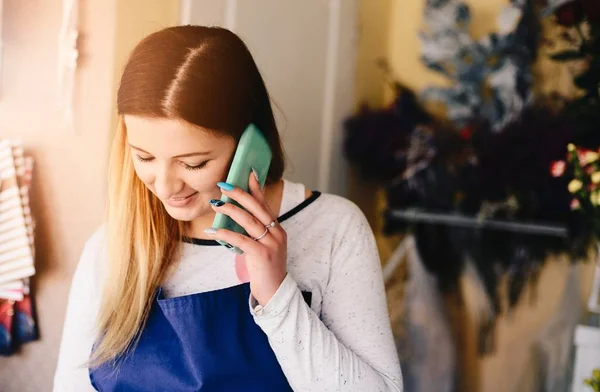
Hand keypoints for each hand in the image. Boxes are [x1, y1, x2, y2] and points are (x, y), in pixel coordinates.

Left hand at [204, 172, 286, 305]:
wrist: (275, 292)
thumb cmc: (265, 270)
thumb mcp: (262, 247)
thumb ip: (253, 234)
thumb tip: (233, 220)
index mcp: (277, 230)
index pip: (265, 204)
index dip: (256, 189)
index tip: (248, 173)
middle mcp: (277, 233)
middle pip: (257, 208)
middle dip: (240, 194)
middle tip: (224, 185)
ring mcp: (271, 243)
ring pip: (249, 221)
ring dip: (230, 210)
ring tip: (215, 203)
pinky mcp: (262, 255)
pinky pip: (241, 239)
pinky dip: (225, 233)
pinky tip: (213, 230)